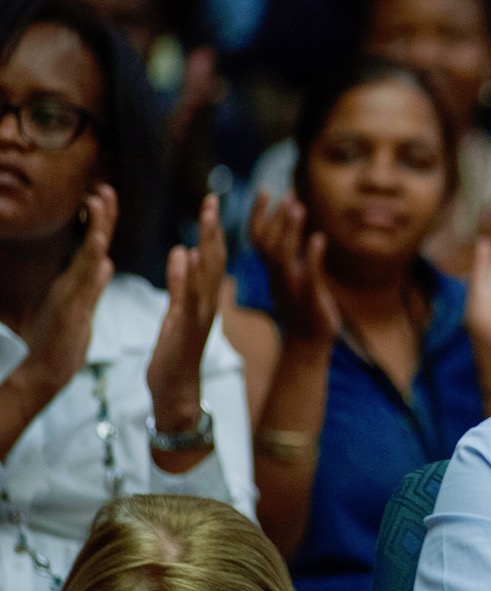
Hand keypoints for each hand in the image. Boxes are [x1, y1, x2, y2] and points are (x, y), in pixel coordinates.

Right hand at [15, 185, 115, 393]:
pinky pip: (82, 283)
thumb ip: (93, 285)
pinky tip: (100, 248)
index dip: (101, 221)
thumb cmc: (64, 342)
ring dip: (95, 229)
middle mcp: (71, 282)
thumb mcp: (83, 308)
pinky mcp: (69, 309)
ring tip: (100, 202)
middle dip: (99, 215)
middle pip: (89, 243)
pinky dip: (90, 263)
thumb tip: (105, 263)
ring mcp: (69, 294)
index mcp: (77, 282)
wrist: (45, 371)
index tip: (107, 195)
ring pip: (85, 255)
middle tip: (105, 187)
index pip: (93, 245)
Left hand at [146, 194, 226, 428]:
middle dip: (213, 229)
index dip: (212, 229)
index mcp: (206, 299)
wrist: (176, 390)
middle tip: (211, 200)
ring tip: (206, 217)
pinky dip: (185, 276)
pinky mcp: (185, 330)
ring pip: (207, 274)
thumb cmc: (175, 353)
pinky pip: (187, 299)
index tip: (210, 202)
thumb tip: (181, 251)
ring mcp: (199, 317)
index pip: (213, 257)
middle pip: (215, 259)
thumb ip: (180, 282)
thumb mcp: (176, 311)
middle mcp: (208, 304)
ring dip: (207, 244)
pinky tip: (182, 255)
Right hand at [247, 191, 340, 344]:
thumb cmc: (304, 310)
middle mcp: (278, 279)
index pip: (258, 239)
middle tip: (287, 195)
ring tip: (299, 207)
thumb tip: (292, 233)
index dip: (258, 215)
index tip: (265, 190)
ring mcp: (293, 290)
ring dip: (290, 231)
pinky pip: (309, 278)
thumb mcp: (295, 279)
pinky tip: (318, 239)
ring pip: (282, 258)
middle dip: (275, 218)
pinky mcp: (311, 301)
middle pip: (266, 245)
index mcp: (274, 272)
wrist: (309, 346)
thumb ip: (292, 257)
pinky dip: (312, 257)